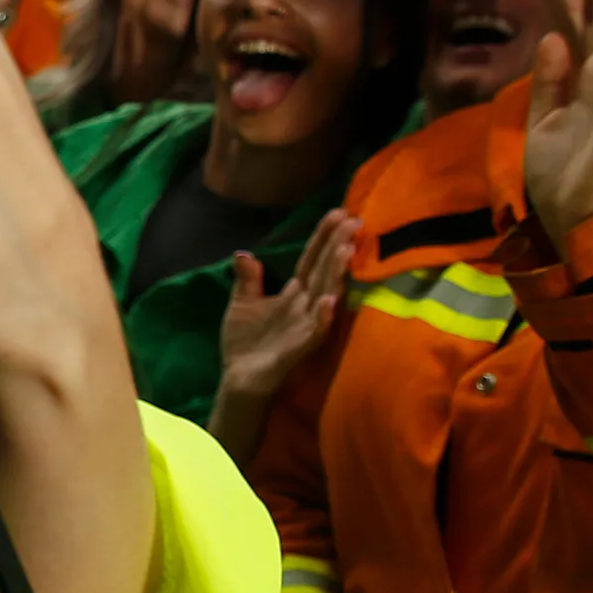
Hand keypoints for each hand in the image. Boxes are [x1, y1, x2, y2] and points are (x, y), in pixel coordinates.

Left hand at [217, 211, 357, 404]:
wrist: (239, 380)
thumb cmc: (245, 344)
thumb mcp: (241, 305)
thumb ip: (247, 280)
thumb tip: (244, 253)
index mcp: (293, 294)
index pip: (311, 260)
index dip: (323, 237)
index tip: (338, 212)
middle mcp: (305, 306)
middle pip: (324, 271)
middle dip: (337, 246)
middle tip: (353, 220)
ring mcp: (305, 326)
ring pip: (325, 295)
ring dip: (335, 274)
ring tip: (345, 250)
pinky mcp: (299, 348)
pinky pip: (315, 331)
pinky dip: (322, 316)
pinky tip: (329, 301)